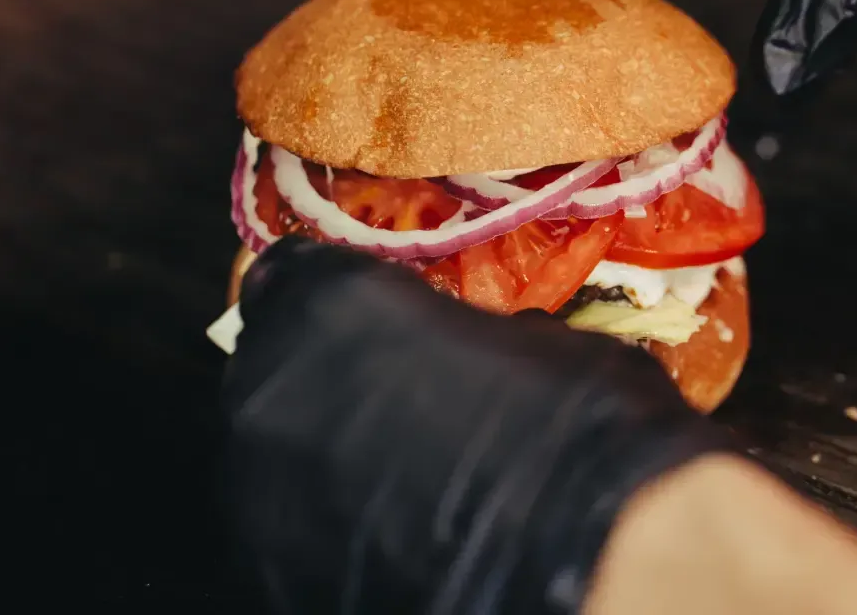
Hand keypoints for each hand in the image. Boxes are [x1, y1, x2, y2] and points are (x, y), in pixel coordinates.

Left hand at [220, 236, 733, 613]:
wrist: (595, 559)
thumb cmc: (579, 425)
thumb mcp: (540, 341)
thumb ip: (475, 338)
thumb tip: (483, 356)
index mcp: (330, 307)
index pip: (293, 279)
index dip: (336, 302)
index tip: (376, 323)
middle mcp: (272, 393)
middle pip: (277, 370)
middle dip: (330, 383)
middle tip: (402, 408)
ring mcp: (261, 496)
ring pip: (278, 458)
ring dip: (327, 459)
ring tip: (405, 485)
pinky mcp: (274, 578)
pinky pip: (293, 533)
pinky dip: (334, 530)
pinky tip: (397, 540)